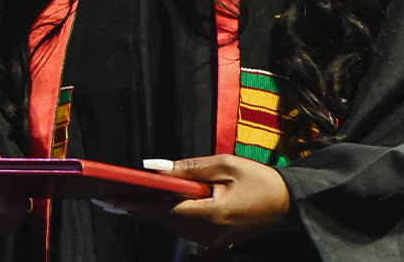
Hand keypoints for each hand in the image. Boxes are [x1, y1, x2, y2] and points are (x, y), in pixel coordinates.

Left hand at [114, 155, 296, 246]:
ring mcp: (213, 239)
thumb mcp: (225, 164)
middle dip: (140, 209)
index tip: (115, 197)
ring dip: (152, 214)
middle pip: (166, 221)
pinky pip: (186, 229)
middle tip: (112, 197)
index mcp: (212, 214)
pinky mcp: (217, 239)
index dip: (139, 204)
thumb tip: (156, 168)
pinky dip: (169, 217)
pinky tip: (158, 206)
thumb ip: (189, 167)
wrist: (291, 204)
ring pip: (174, 227)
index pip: (165, 210)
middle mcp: (209, 233)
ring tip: (128, 200)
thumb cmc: (260, 179)